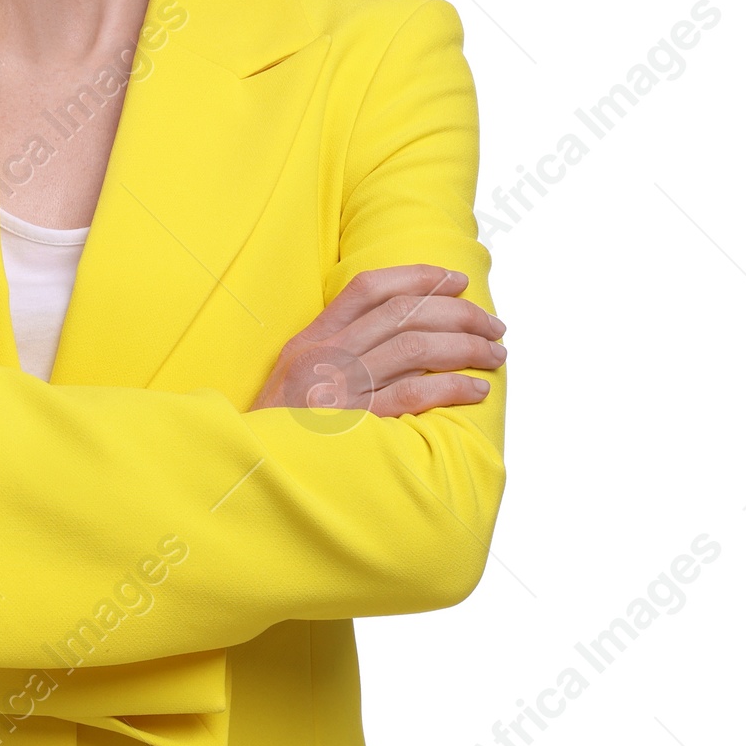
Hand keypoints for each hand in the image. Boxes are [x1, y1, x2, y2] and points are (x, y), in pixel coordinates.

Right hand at [251, 265, 505, 419]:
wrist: (250, 470)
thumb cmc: (280, 427)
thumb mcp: (295, 374)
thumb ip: (335, 350)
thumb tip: (399, 332)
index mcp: (311, 337)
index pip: (370, 287)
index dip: (419, 276)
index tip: (458, 281)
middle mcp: (325, 354)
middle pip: (404, 313)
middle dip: (460, 313)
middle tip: (494, 325)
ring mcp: (338, 387)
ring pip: (415, 347)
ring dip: (466, 347)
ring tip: (495, 355)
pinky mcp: (354, 424)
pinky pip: (412, 394)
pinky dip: (451, 387)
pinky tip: (476, 390)